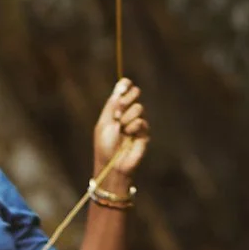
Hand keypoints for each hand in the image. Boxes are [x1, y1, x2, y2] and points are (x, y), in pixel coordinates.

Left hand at [92, 76, 149, 190]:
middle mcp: (127, 113)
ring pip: (139, 108)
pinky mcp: (144, 133)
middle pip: (135, 93)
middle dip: (128, 98)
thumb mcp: (105, 122)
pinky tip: (129, 136)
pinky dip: (133, 127)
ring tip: (121, 129)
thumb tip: (120, 87)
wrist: (112, 164)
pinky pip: (141, 121)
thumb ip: (112, 105)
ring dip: (128, 117)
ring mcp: (136, 122)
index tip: (125, 85)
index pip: (123, 90)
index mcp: (115, 109)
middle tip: (119, 110)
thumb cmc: (104, 145)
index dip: (125, 85)